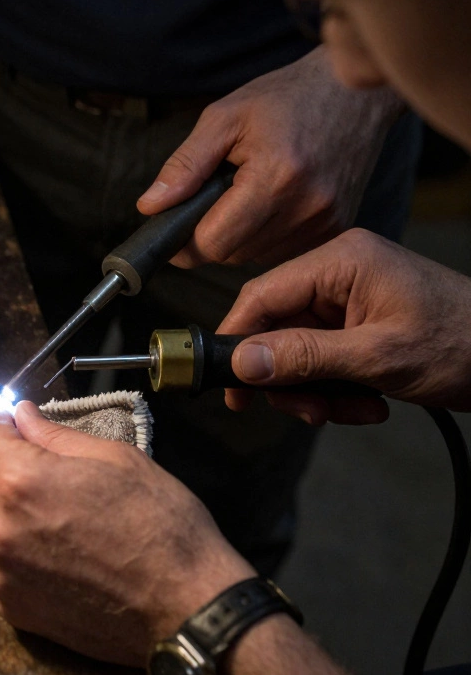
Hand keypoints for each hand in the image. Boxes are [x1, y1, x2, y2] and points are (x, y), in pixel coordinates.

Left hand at [0, 402, 254, 665]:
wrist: (187, 609)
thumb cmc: (162, 526)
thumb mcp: (116, 460)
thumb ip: (56, 436)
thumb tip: (22, 416)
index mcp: (21, 482)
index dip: (2, 427)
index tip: (21, 430)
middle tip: (35, 469)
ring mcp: (0, 573)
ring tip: (48, 513)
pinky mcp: (10, 607)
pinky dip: (11, 550)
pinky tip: (52, 551)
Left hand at [137, 46, 402, 266]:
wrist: (353, 92)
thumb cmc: (285, 98)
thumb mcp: (223, 118)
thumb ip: (184, 165)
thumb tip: (150, 207)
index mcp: (276, 178)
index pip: (213, 243)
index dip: (184, 240)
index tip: (172, 223)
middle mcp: (307, 207)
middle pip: (231, 255)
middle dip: (208, 235)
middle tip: (208, 199)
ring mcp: (327, 221)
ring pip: (254, 257)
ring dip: (237, 237)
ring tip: (244, 193)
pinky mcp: (338, 227)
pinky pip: (281, 251)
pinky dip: (263, 236)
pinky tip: (268, 203)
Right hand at [219, 228, 470, 424]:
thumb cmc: (463, 345)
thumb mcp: (377, 357)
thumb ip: (305, 358)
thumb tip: (242, 362)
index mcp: (341, 262)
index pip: (262, 295)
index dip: (238, 340)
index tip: (227, 383)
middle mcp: (340, 273)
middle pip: (278, 329)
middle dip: (290, 378)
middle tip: (306, 412)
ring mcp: (352, 299)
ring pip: (299, 352)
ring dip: (317, 391)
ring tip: (351, 412)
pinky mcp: (361, 324)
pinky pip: (325, 360)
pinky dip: (339, 390)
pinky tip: (369, 405)